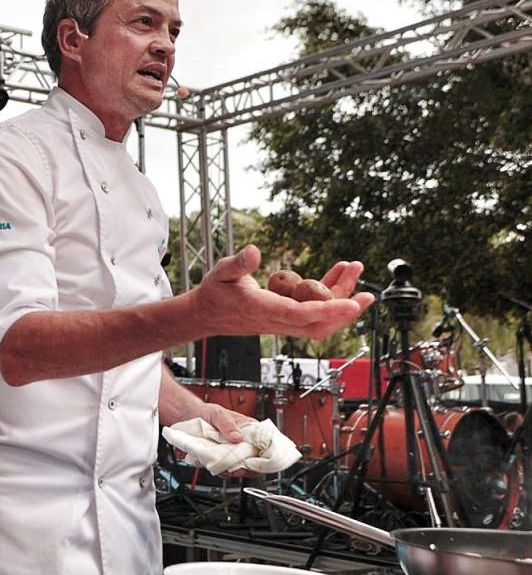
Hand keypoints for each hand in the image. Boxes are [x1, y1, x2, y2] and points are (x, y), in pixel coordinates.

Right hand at [193, 245, 374, 339]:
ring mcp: (283, 322)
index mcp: (262, 309)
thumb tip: (255, 250)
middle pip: (319, 324)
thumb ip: (238, 262)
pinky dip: (329, 296)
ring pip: (320, 320)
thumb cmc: (214, 293)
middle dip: (346, 311)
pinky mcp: (286, 318)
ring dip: (341, 299)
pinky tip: (336, 274)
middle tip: (368, 294)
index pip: (300, 315)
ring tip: (353, 269)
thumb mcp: (220, 272)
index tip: (352, 303)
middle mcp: (276, 320)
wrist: (206, 316)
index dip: (328, 310)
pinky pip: (313, 313)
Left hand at [201, 403, 262, 476]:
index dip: (266, 456)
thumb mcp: (217, 413)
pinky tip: (214, 463)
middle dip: (247, 467)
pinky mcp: (223, 460)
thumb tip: (238, 437)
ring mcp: (234, 453)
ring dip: (232, 470)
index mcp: (250, 429)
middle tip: (235, 466)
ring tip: (221, 462)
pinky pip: (227, 471)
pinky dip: (221, 470)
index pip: (267, 445)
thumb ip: (227, 424)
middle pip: (256, 462)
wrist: (187, 417)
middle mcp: (245, 443)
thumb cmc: (205, 412)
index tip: (256, 461)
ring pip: (242, 469)